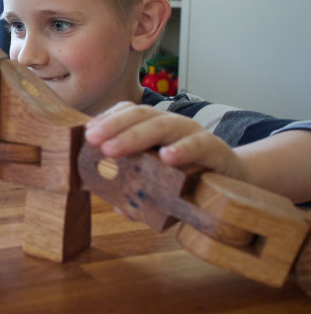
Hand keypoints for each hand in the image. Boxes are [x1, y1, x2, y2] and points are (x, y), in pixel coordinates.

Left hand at [84, 101, 247, 181]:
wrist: (234, 180)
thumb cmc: (188, 177)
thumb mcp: (158, 182)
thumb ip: (140, 191)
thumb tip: (119, 207)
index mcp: (153, 126)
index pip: (127, 113)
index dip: (106, 120)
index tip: (86, 134)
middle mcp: (171, 124)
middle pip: (139, 116)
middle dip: (113, 127)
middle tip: (93, 140)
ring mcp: (193, 133)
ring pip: (163, 126)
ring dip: (135, 136)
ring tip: (114, 149)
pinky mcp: (215, 149)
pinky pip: (198, 145)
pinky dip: (183, 149)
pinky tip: (167, 158)